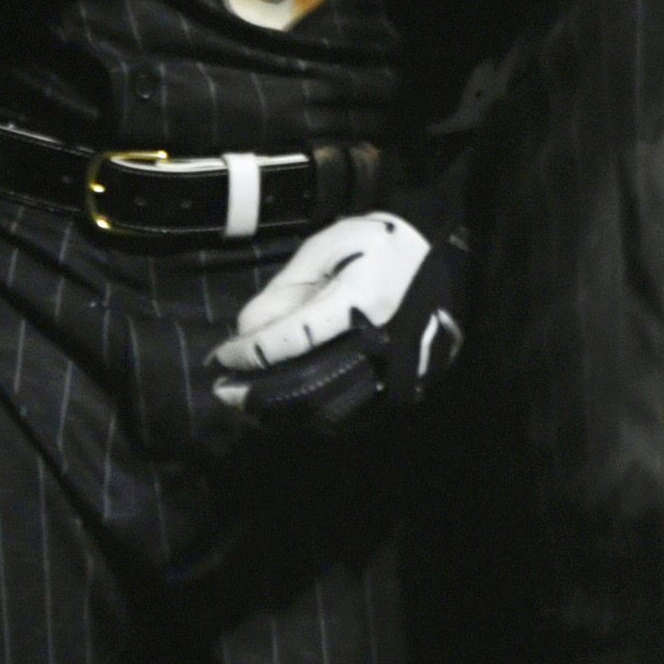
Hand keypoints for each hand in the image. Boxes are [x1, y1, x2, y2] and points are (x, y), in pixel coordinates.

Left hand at [208, 211, 464, 432]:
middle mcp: (379, 343)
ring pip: (325, 410)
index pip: (293, 339)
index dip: (251, 353)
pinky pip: (349, 416)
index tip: (220, 357)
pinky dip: (309, 418)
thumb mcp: (326, 248)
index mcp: (361, 301)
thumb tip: (246, 330)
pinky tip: (282, 411)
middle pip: (307, 385)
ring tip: (245, 405)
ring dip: (279, 413)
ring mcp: (392, 373)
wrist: (443, 261)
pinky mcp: (398, 389)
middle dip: (258, 393)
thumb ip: (285, 289)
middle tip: (223, 392)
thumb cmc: (378, 245)